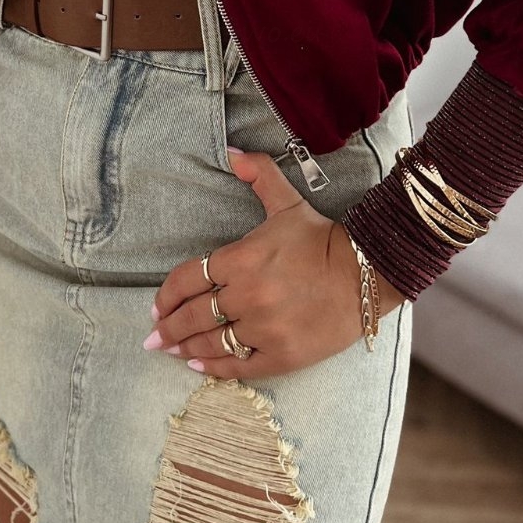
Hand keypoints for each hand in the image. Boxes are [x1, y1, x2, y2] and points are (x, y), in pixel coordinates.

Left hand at [147, 146, 407, 378]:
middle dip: (169, 328)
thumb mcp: (288, 203)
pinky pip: (238, 367)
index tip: (156, 307)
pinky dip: (214, 369)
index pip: (188, 279)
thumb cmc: (323, 239)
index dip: (166, 295)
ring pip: (212, 343)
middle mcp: (247, 296)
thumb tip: (233, 152)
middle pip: (193, 316)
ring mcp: (264, 329)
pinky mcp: (282, 355)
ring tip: (172, 352)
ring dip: (186, 349)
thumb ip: (258, 175)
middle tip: (154, 338)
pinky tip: (198, 368)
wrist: (368, 274)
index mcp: (242, 259)